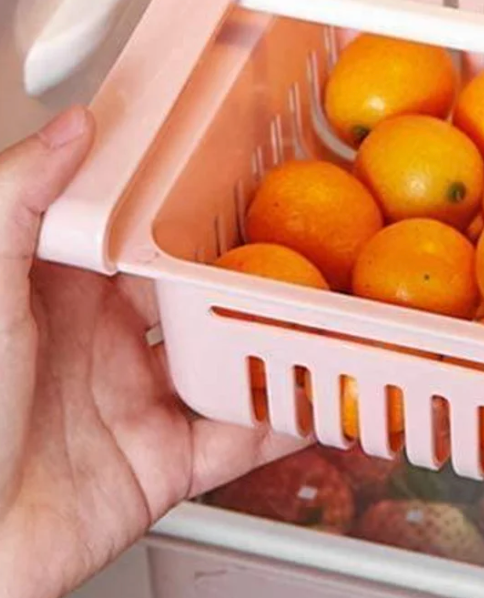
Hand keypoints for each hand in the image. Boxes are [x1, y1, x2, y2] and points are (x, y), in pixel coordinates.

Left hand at [0, 108, 297, 597]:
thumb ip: (20, 201)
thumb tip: (74, 129)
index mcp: (53, 294)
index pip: (138, 236)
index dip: (190, 208)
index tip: (245, 176)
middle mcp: (99, 345)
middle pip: (198, 296)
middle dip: (255, 272)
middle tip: (315, 242)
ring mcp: (135, 406)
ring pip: (230, 363)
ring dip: (282, 343)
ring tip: (338, 314)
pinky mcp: (162, 468)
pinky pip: (242, 441)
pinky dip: (289, 423)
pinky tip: (326, 400)